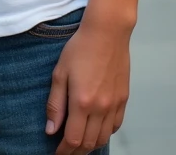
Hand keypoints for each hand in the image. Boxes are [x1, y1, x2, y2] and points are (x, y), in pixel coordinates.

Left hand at [45, 16, 130, 153]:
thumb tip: (51, 130)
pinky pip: (115, 126)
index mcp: (82, 102)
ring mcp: (114, 104)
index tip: (56, 153)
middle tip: (66, 150)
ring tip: (80, 143)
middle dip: (76, 152)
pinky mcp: (124, 98)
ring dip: (91, 145)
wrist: (107, 32)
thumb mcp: (60, 73)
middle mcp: (101, 108)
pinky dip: (105, 133)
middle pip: (89, 144)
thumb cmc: (80, 48)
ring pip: (104, 138)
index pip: (73, 140)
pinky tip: (97, 129)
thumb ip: (55, 104)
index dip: (64, 151)